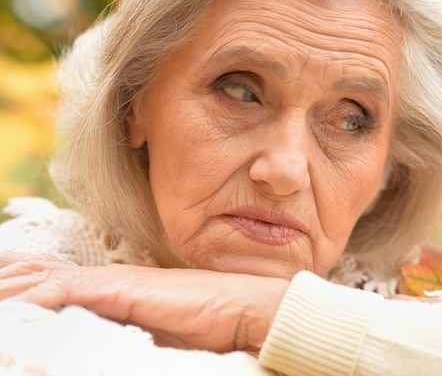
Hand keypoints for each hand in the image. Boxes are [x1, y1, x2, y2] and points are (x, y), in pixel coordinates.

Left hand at [0, 252, 288, 351]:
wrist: (241, 308)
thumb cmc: (206, 323)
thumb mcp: (154, 332)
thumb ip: (122, 332)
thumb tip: (92, 345)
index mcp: (113, 286)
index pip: (55, 277)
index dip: (22, 278)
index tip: (1, 285)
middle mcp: (107, 278)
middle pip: (39, 272)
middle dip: (6, 279)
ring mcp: (113, 281)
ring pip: (42, 279)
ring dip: (9, 288)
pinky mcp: (122, 289)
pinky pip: (65, 290)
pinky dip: (32, 298)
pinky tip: (11, 307)